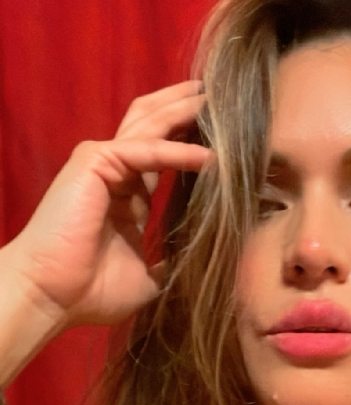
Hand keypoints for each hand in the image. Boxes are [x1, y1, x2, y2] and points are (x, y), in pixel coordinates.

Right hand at [4, 81, 212, 328]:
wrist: (54, 297)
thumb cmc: (91, 293)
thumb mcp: (147, 280)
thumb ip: (169, 264)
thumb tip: (196, 267)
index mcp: (127, 197)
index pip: (164, 154)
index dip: (192, 139)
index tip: (229, 135)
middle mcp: (116, 173)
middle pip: (155, 125)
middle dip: (186, 108)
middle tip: (223, 96)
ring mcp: (103, 163)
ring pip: (150, 124)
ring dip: (184, 111)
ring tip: (219, 100)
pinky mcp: (96, 162)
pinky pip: (147, 150)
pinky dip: (179, 151)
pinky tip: (211, 157)